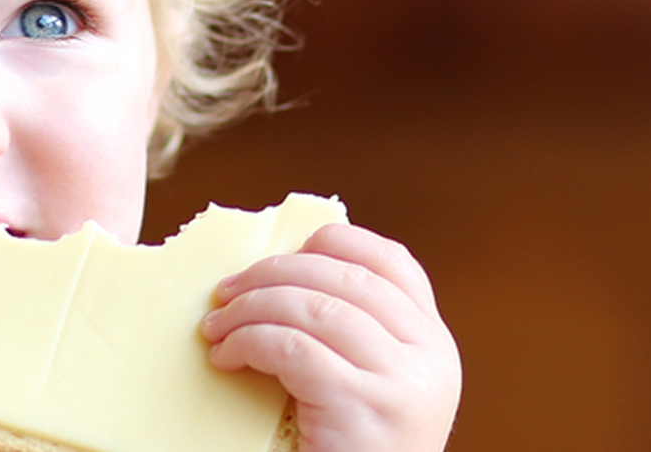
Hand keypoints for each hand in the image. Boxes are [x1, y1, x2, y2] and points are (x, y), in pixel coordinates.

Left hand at [202, 224, 460, 451]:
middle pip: (343, 277)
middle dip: (273, 273)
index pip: (393, 263)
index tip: (287, 251)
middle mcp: (429, 357)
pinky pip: (291, 348)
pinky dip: (248, 342)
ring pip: (312, 307)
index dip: (336, 242)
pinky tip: (227, 358)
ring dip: (250, 308)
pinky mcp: (361, 408)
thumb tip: (285, 274)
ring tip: (216, 328)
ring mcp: (399, 383)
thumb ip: (356, 337)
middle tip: (226, 293)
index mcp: (434, 345)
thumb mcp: (373, 387)